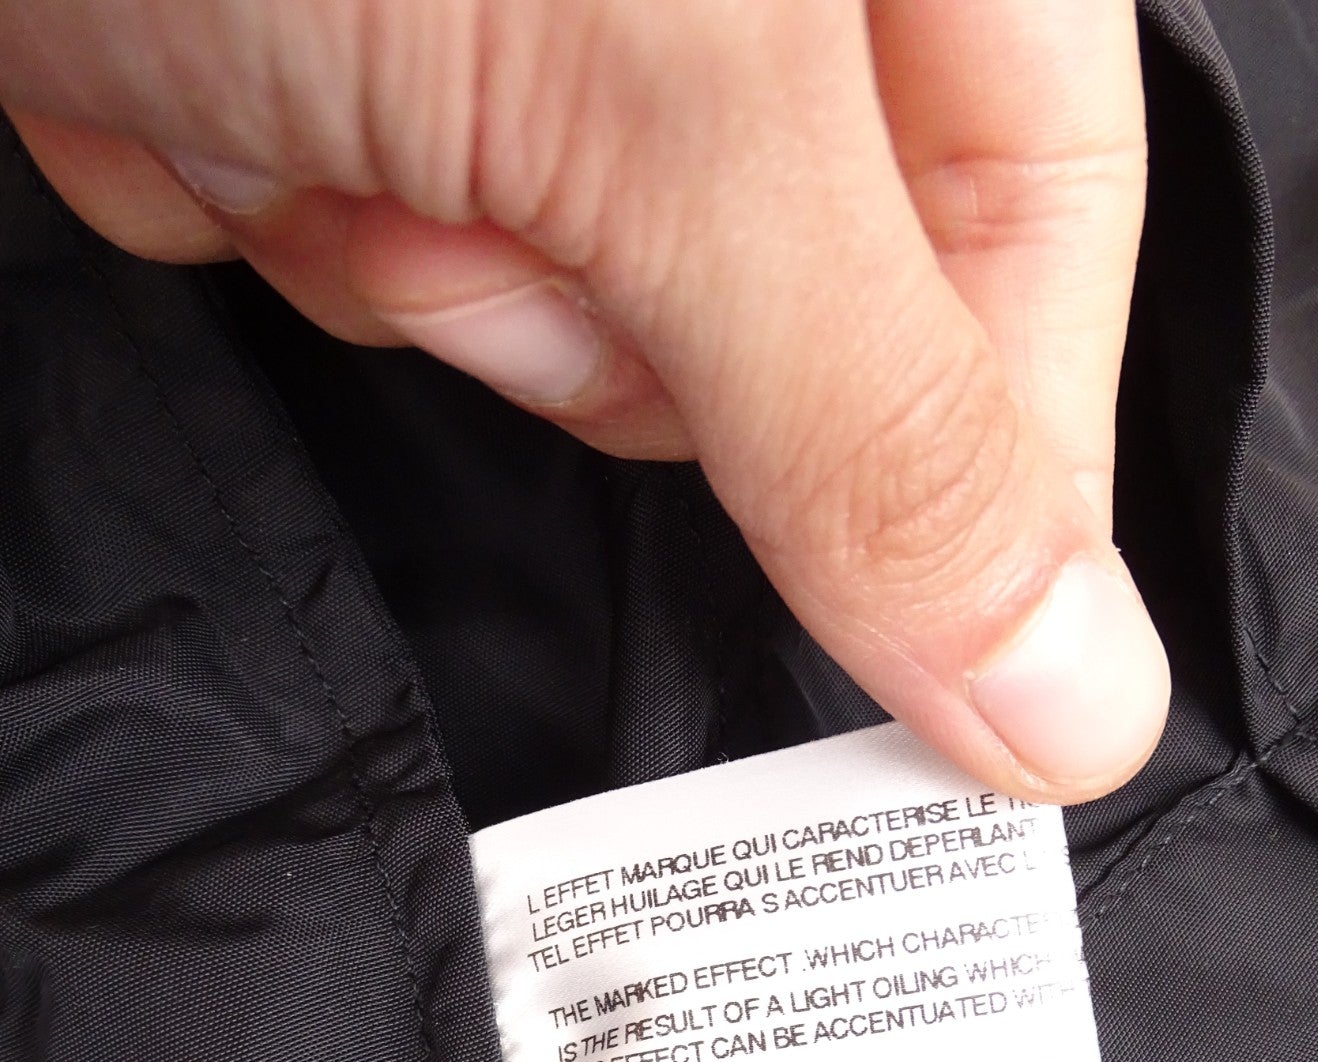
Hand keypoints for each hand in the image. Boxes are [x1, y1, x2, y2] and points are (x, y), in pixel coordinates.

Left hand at [0, 0, 1168, 801]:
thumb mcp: (672, 104)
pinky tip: (199, 57)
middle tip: (492, 194)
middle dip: (596, 309)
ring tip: (315, 75)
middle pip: (778, 307)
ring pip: (542, 310)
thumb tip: (1078, 698)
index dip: (995, 472)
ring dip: (402, 254)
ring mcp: (519, 25)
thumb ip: (884, 424)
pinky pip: (356, 251)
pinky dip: (260, 197)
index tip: (964, 688)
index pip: (1040, 231)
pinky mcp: (337, 69)